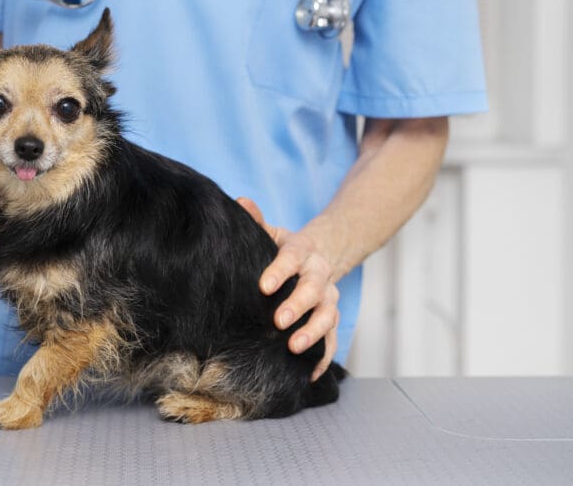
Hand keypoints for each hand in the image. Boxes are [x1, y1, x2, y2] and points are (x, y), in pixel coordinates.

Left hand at [236, 198, 338, 381]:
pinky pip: (333, 340)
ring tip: (293, 347)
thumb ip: (257, 220)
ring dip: (312, 332)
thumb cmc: (287, 249)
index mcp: (302, 251)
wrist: (322, 256)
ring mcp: (329, 298)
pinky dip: (324, 357)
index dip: (279, 271)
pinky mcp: (332, 319)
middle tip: (278, 320)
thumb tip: (239, 200)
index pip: (291, 257)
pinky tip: (310, 373)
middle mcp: (319, 274)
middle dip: (297, 305)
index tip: (263, 286)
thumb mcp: (273, 233)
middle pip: (313, 289)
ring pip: (328, 316)